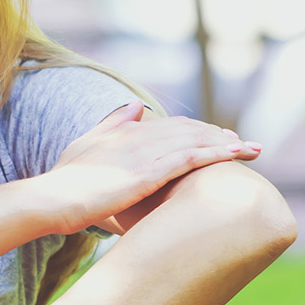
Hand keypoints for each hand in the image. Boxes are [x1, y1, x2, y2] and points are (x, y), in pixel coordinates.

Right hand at [33, 101, 260, 235]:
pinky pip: (191, 159)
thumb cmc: (64, 181)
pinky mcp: (148, 173)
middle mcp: (140, 137)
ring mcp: (145, 154)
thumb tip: (137, 105)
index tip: (218, 136)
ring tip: (253, 149)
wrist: (51, 199)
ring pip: (196, 142)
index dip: (198, 130)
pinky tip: (237, 155)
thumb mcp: (86, 145)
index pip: (172, 126)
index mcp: (127, 133)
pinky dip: (217, 154)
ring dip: (227, 143)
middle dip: (219, 136)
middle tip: (245, 144)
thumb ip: (113, 124)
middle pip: (190, 131)